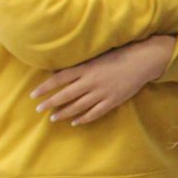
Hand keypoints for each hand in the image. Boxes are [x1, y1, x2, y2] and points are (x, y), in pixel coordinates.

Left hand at [30, 35, 175, 124]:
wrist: (143, 61)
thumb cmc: (119, 55)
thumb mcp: (97, 56)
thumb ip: (81, 65)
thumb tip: (61, 71)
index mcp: (86, 68)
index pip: (59, 79)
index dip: (45, 87)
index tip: (34, 94)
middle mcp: (91, 81)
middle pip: (65, 95)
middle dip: (50, 103)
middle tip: (39, 109)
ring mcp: (102, 92)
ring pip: (78, 106)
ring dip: (64, 113)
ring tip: (53, 118)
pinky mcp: (112, 100)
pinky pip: (95, 113)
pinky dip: (83, 118)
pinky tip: (74, 122)